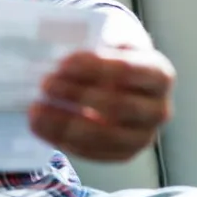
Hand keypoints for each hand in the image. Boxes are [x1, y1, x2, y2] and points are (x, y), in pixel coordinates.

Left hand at [30, 47, 174, 161]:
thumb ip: (94, 43)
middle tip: (45, 84)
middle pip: (117, 105)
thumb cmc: (113, 59)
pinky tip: (40, 124)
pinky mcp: (123, 154)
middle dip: (77, 94)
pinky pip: (92, 152)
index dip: (94, 67)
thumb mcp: (111, 42)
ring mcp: (143, 136)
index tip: (63, 62)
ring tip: (37, 108)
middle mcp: (158, 109)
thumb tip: (62, 44)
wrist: (125, 85)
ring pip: (104, 135)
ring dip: (65, 122)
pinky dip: (62, 138)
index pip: (128, 70)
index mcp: (159, 74)